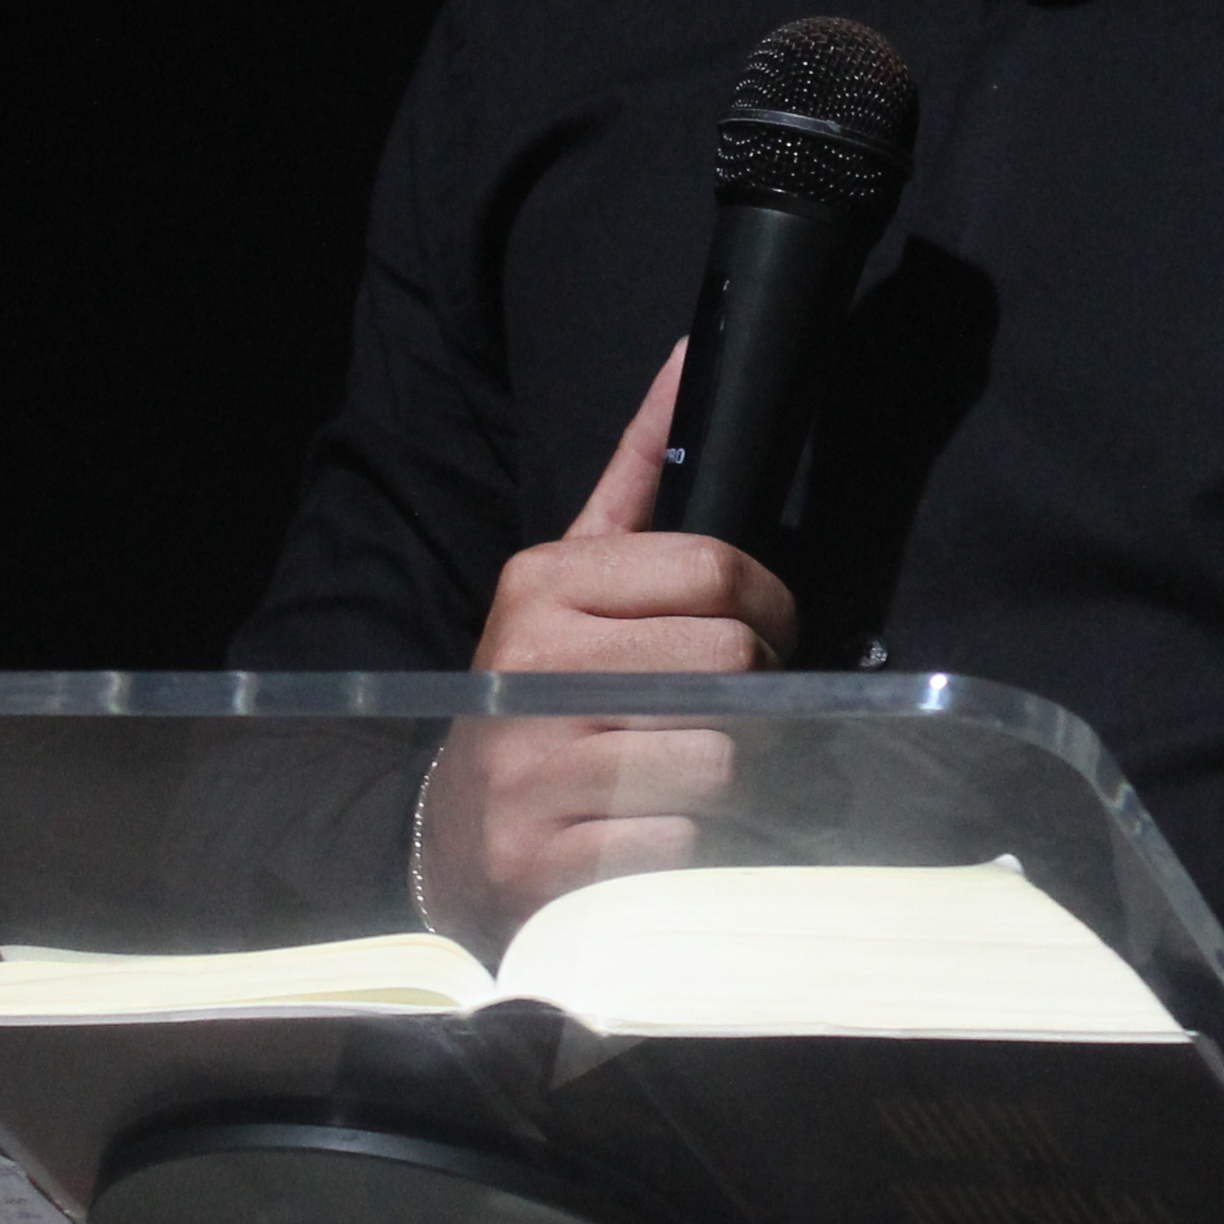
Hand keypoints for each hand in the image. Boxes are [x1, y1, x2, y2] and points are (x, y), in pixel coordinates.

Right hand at [415, 339, 795, 951]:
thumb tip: (691, 357)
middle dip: (756, 694)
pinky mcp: (545, 867)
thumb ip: (639, 474)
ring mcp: (533, 774)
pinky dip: (689, 849)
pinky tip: (646, 835)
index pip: (718, 569)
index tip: (763, 633)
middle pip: (732, 664)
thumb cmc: (543, 692)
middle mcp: (530, 670)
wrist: (452, 840)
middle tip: (729, 711)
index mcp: (543, 584)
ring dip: (731, 778)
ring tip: (685, 774)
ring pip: (722, 758)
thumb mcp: (574, 578)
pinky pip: (685, 844)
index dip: (771, 606)